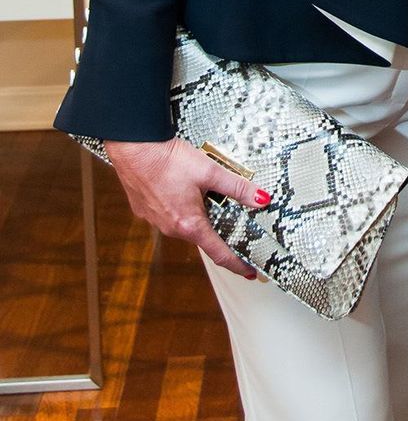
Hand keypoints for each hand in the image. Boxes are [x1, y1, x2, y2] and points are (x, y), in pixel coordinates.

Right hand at [104, 136, 270, 276]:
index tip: (249, 272)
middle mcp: (171, 228)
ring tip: (203, 194)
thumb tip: (261, 199)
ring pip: (184, 224)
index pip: (219, 253)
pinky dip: (179, 206)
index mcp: (190, 225)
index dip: (237, 265)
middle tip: (232, 219)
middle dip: (217, 228)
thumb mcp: (210, 172)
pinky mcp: (145, 210)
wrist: (134, 148)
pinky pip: (168, 214)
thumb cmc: (168, 160)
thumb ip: (237, 188)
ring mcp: (155, 221)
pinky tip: (181, 188)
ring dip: (196, 214)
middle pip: (202, 235)